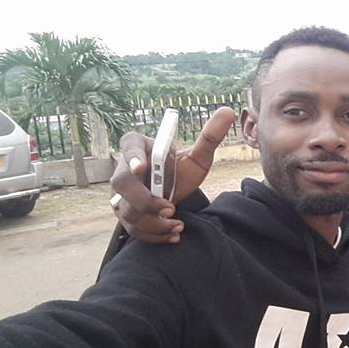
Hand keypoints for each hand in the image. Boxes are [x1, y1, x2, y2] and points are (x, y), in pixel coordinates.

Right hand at [109, 107, 235, 243]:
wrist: (174, 191)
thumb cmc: (181, 169)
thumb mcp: (197, 156)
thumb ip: (209, 137)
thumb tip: (227, 111)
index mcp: (138, 147)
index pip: (129, 147)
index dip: (132, 157)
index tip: (142, 167)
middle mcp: (124, 170)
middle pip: (120, 184)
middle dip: (144, 200)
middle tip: (170, 208)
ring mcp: (121, 194)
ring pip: (127, 211)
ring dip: (152, 223)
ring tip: (177, 225)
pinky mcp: (125, 214)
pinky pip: (132, 228)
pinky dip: (153, 235)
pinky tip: (173, 235)